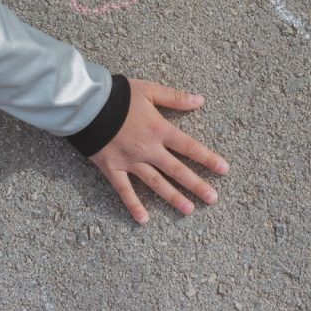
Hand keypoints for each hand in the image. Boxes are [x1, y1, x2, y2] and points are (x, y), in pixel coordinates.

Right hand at [88, 79, 229, 223]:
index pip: (189, 147)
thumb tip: (200, 100)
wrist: (86, 105)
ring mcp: (131, 162)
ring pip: (156, 183)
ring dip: (173, 197)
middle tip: (213, 199)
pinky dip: (133, 205)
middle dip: (196, 185)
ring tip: (189, 210)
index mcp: (159, 130)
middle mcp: (149, 149)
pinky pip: (124, 191)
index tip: (224, 170)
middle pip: (177, 170)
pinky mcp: (112, 169)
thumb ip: (175, 97)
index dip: (208, 158)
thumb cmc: (118, 95)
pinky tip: (143, 220)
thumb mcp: (149, 90)